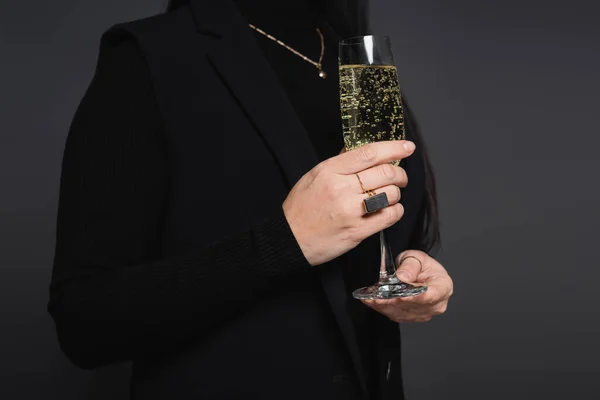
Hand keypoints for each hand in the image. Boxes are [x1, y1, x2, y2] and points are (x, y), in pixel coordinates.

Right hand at [283, 141, 415, 265]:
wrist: (289, 239)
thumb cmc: (300, 208)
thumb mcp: (313, 177)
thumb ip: (338, 163)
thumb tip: (360, 151)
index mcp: (330, 171)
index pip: (369, 154)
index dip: (393, 148)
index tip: (407, 147)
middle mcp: (341, 189)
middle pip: (385, 173)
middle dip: (399, 174)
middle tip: (399, 177)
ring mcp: (351, 212)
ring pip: (391, 194)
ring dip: (396, 193)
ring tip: (388, 195)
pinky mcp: (357, 232)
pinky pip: (389, 216)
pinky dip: (396, 211)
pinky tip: (389, 210)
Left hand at [362, 250, 452, 322]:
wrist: (419, 272)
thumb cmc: (422, 265)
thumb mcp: (416, 257)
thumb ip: (410, 265)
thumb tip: (403, 276)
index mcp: (443, 287)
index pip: (431, 295)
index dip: (415, 297)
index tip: (402, 296)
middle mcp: (436, 304)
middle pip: (413, 305)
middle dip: (393, 301)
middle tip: (376, 297)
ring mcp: (423, 313)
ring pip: (402, 312)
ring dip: (384, 305)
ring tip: (370, 298)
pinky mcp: (411, 317)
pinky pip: (395, 315)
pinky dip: (382, 308)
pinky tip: (372, 301)